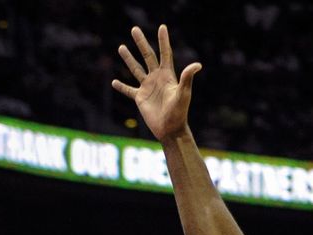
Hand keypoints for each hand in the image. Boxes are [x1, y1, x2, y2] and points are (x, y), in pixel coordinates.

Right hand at [112, 25, 201, 142]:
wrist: (170, 130)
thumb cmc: (179, 113)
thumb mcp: (183, 94)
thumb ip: (187, 78)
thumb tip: (198, 65)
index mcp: (167, 75)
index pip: (165, 54)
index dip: (163, 41)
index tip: (162, 27)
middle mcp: (156, 79)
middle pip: (147, 56)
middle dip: (141, 43)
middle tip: (134, 29)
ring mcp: (147, 88)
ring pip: (136, 69)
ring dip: (128, 59)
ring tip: (121, 47)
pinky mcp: (140, 99)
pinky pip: (129, 90)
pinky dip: (121, 87)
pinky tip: (114, 82)